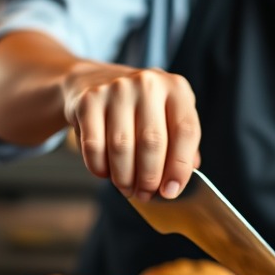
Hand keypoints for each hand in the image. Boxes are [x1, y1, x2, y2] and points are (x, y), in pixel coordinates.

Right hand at [63, 66, 200, 201]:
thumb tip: (177, 183)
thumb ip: (181, 145)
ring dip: (124, 177)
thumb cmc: (140, 107)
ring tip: (127, 188)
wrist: (94, 81)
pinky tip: (105, 172)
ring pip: (122, 147)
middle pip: (152, 142)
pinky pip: (94, 146)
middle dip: (149, 178)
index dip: (180, 166)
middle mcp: (148, 84)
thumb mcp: (168, 114)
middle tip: (145, 194)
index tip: (171, 191)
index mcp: (176, 89)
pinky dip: (100, 167)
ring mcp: (117, 89)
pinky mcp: (89, 101)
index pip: (185, 131)